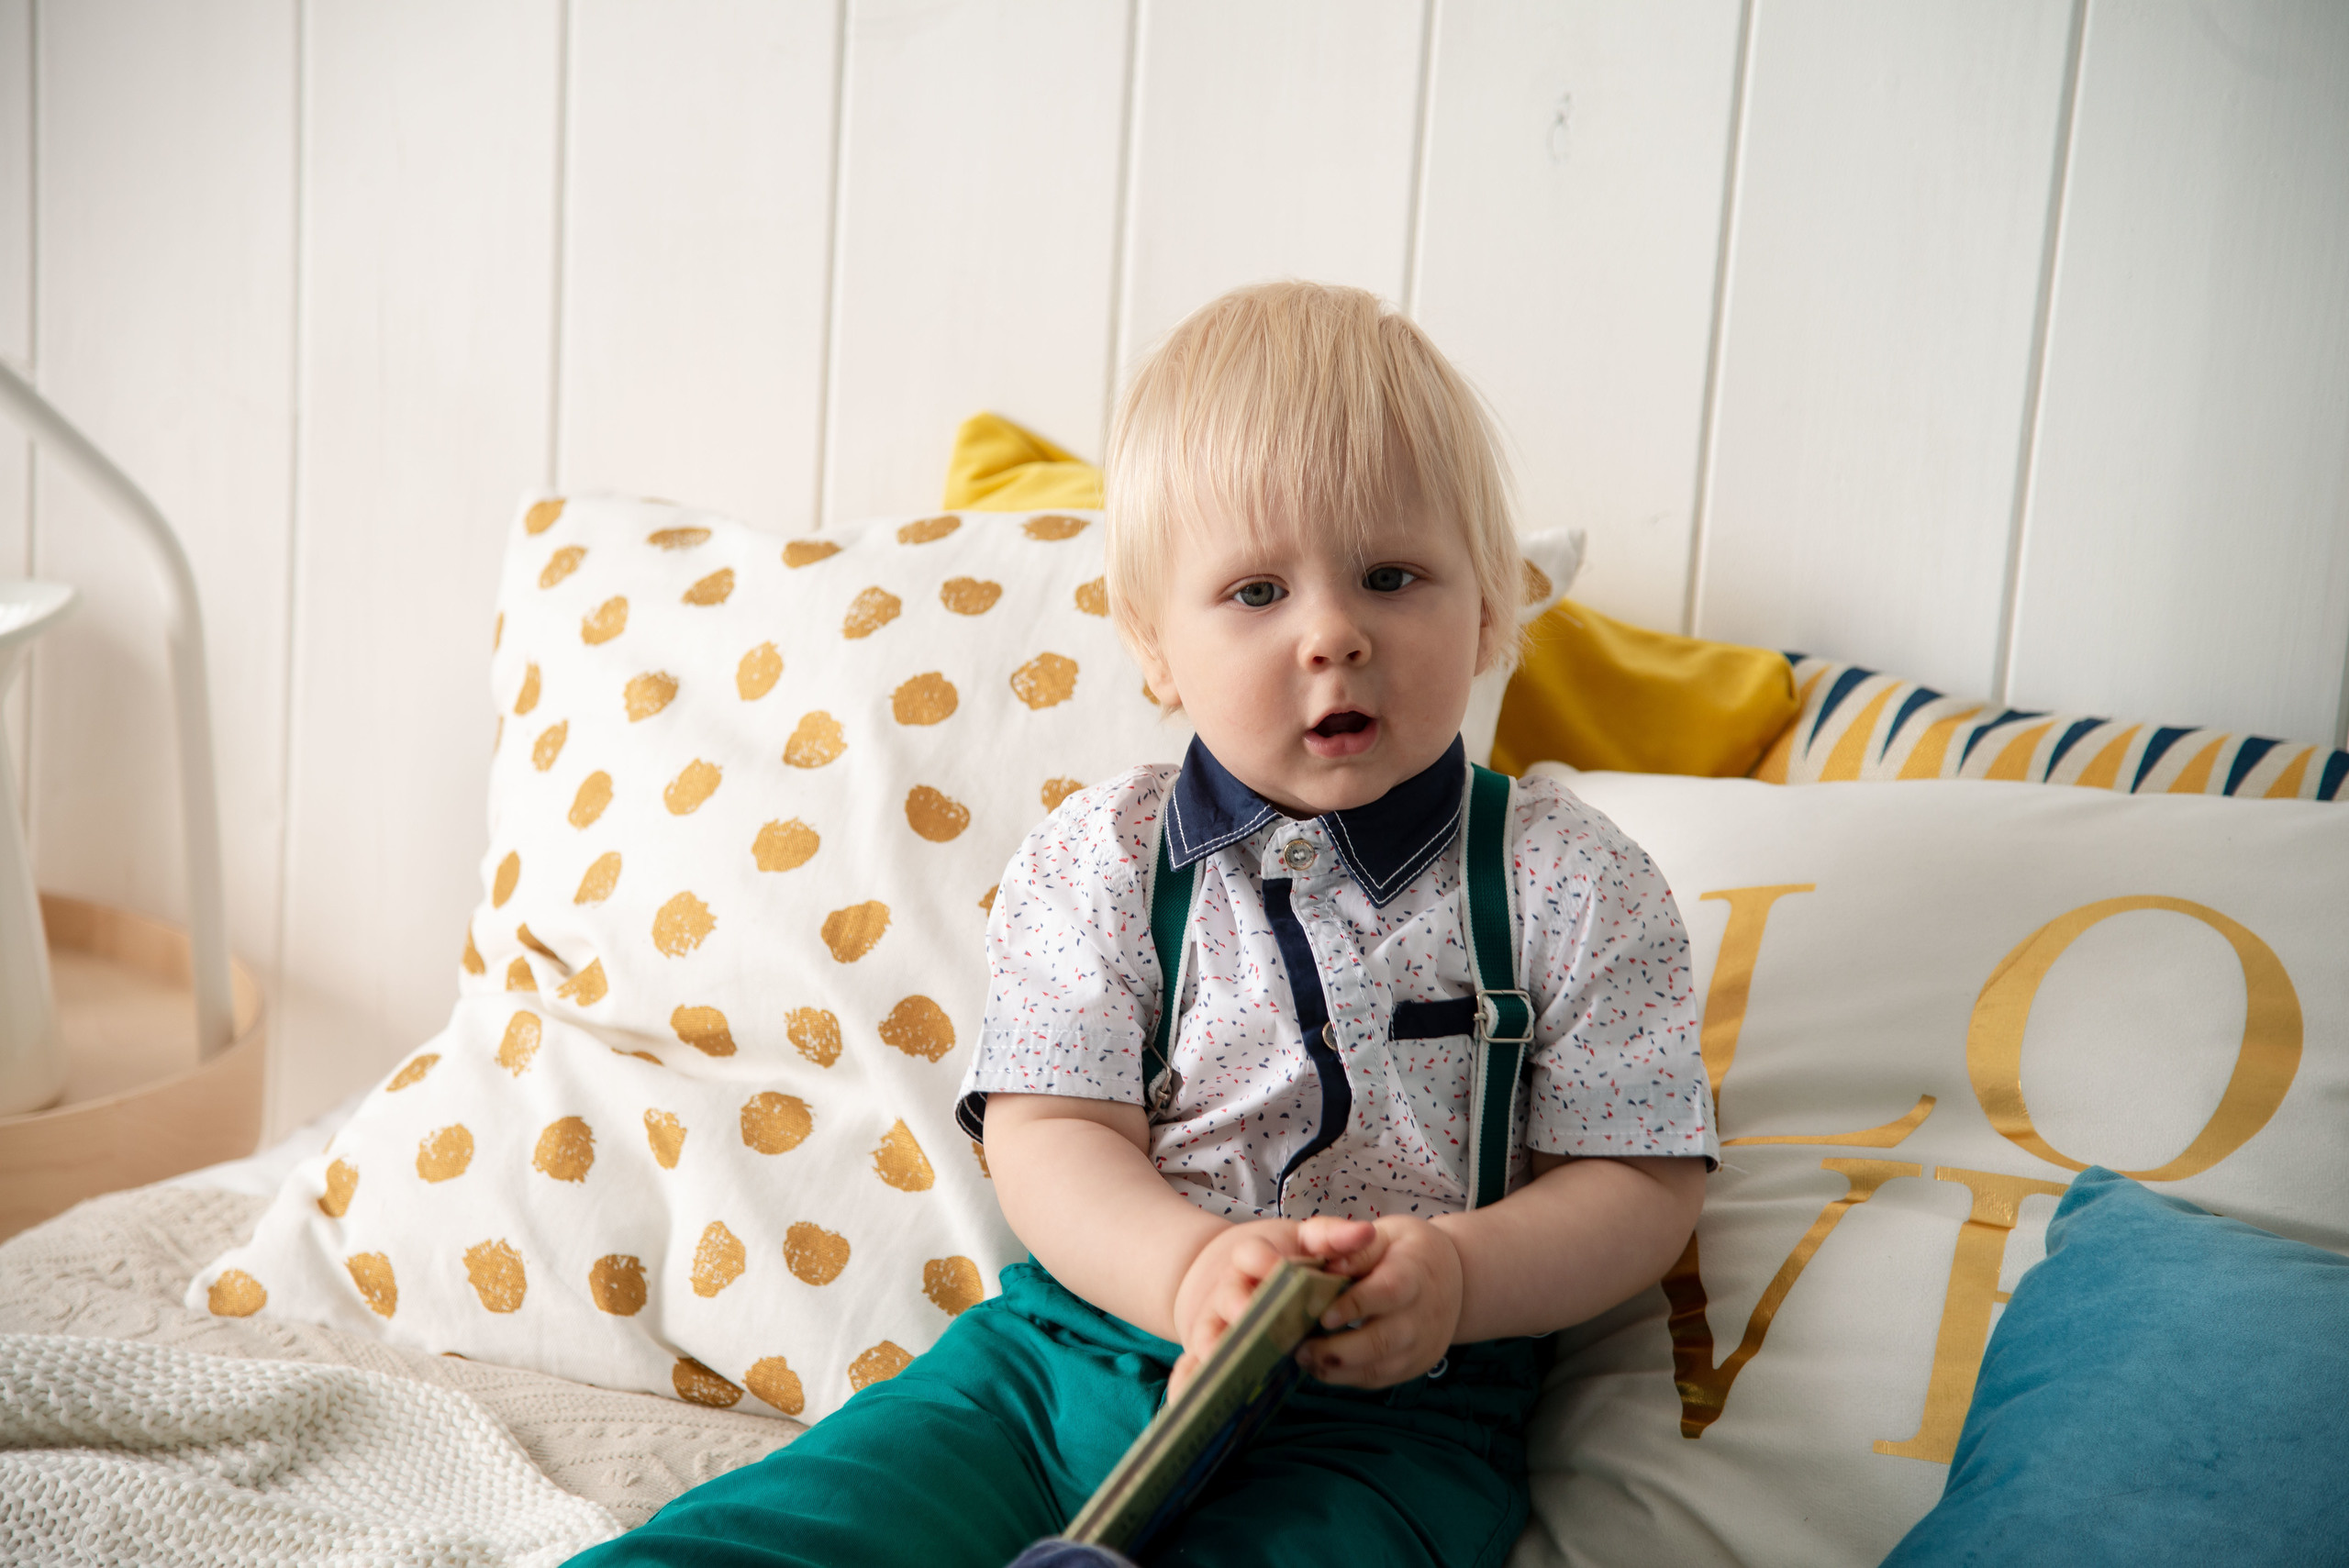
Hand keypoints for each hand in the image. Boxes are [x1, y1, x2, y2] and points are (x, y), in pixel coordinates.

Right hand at [1166, 1215, 1375, 1397]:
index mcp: (1252, 1260)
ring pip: (1208, 1335)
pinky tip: (1186, 1403)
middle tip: (1254, 1318)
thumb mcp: (1302, 1242)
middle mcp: (1228, 1291)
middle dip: (1242, 1308)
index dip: (1264, 1260)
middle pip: (1230, 1298)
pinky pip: (1190, 1369)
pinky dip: (1185, 1385)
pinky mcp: (1204, 1352)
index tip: (1279, 1267)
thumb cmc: (1276, 1260)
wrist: (1223, 1273)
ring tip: (1221, 1363)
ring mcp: (1213, 1324)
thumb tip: (1366, 1234)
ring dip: (1214, 1349)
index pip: (1251, 1254)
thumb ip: (1333, 1238)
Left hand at [1296, 1216, 1463, 1388]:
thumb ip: (1358, 1249)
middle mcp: (1422, 1316)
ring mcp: (1421, 1346)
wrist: (1455, 1280)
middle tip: (1301, 1348)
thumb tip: (1329, 1266)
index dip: (1355, 1305)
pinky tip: (1323, 1366)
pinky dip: (1348, 1377)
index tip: (1322, 1314)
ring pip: (1378, 1369)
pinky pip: (1379, 1380)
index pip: (1388, 1292)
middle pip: (1382, 1341)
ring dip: (1337, 1369)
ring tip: (1305, 1359)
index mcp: (1415, 1275)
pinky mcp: (1415, 1366)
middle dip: (1338, 1350)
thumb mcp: (1387, 1235)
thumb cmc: (1410, 1251)